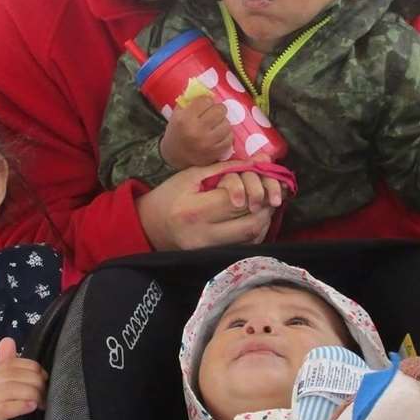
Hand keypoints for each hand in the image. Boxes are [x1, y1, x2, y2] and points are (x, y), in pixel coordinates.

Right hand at [0, 337, 46, 419]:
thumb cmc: (3, 418)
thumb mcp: (7, 390)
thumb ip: (8, 366)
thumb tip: (8, 340)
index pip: (12, 364)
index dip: (33, 369)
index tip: (45, 380)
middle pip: (11, 376)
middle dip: (34, 383)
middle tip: (46, 395)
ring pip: (8, 390)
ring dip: (31, 395)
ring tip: (41, 404)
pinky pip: (3, 408)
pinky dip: (20, 406)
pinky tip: (32, 408)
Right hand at [134, 162, 281, 249]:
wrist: (150, 227)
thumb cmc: (170, 196)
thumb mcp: (194, 175)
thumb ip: (229, 168)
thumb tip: (262, 161)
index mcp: (195, 211)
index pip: (238, 201)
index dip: (255, 188)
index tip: (259, 177)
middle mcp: (204, 236)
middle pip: (250, 222)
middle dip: (265, 204)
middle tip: (269, 191)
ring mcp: (211, 251)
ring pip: (252, 237)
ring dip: (265, 218)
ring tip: (263, 202)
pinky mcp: (216, 257)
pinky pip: (247, 245)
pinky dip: (257, 229)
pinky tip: (254, 216)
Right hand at [160, 97, 232, 169]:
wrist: (174, 157)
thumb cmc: (177, 132)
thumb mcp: (177, 114)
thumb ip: (190, 100)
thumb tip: (206, 89)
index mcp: (185, 119)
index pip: (205, 101)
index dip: (206, 101)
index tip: (204, 105)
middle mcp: (197, 131)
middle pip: (220, 111)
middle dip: (218, 109)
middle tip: (214, 113)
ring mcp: (208, 143)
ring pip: (227, 124)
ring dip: (223, 122)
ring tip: (216, 125)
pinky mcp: (216, 153)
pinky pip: (230, 138)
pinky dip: (226, 135)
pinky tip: (219, 135)